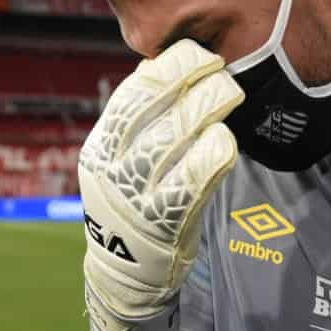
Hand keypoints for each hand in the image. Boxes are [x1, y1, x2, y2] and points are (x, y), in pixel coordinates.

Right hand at [79, 39, 242, 330]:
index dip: (169, 67)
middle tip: (221, 71)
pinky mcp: (164, 222)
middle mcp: (112, 169)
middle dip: (194, 80)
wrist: (125, 275)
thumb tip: (169, 67)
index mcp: (100, 147)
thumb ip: (141, 122)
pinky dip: (214, 152)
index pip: (133, 93)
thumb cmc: (134, 204)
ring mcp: (136, 197)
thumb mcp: (122, 161)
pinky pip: (193, 178)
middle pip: (156, 108)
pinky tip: (226, 139)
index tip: (197, 55)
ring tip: (230, 94)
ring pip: (175, 136)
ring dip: (209, 107)